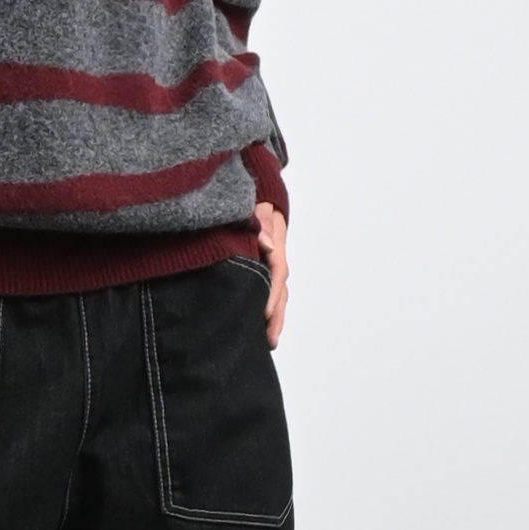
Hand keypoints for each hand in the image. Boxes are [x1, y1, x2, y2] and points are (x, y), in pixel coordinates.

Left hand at [255, 202, 287, 347]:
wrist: (249, 188)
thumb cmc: (248, 194)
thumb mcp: (253, 201)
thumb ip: (260, 220)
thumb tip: (267, 244)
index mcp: (275, 239)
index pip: (277, 271)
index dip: (271, 293)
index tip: (265, 313)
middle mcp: (275, 254)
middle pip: (280, 288)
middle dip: (276, 315)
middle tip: (269, 339)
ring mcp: (269, 260)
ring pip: (276, 292)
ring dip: (274, 316)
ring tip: (267, 341)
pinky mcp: (261, 265)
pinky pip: (266, 288)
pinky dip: (265, 307)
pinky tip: (258, 325)